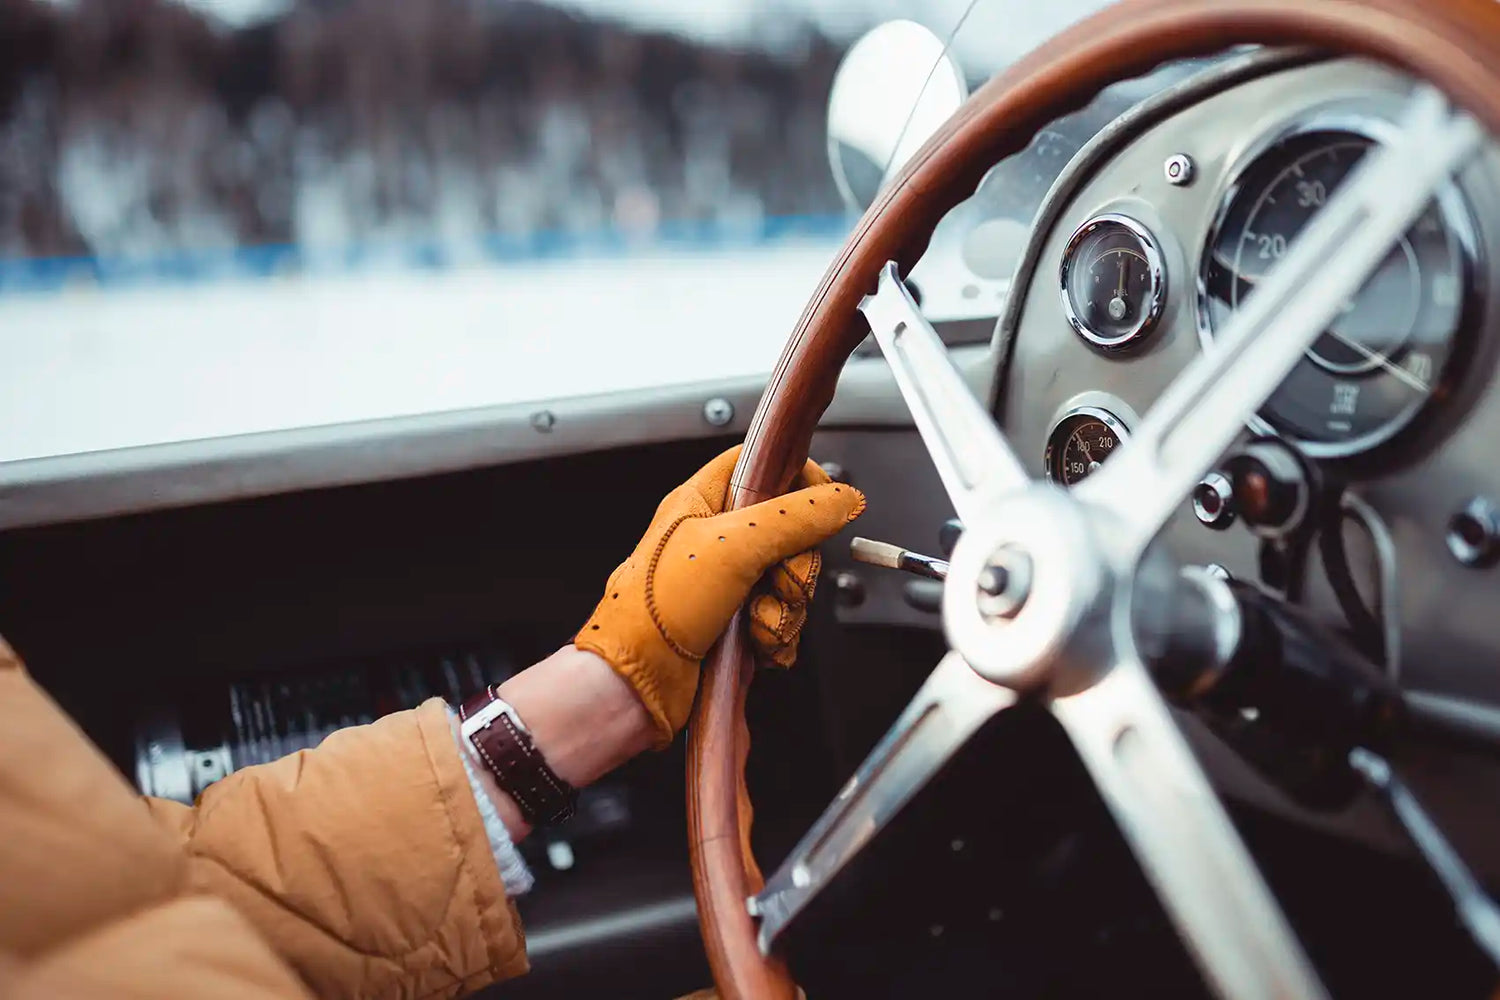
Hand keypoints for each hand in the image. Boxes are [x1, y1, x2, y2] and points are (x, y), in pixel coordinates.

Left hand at [575, 445, 864, 745]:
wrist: (637, 683)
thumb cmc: (656, 610)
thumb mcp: (733, 546)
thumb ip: (796, 517)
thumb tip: (843, 498)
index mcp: (703, 503)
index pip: (762, 465)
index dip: (798, 477)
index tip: (822, 502)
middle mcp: (717, 540)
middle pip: (792, 531)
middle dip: (797, 565)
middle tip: (780, 581)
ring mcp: (728, 585)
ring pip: (791, 582)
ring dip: (786, 608)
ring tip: (757, 620)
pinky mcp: (737, 625)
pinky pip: (782, 620)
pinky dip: (777, 636)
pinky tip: (755, 644)